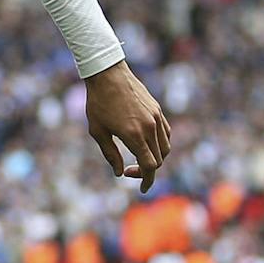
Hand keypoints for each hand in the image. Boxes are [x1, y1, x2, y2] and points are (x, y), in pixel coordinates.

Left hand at [85, 60, 171, 193]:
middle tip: (130, 171)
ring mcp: (156, 118)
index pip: (150, 166)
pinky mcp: (157, 110)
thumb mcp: (97, 131)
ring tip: (139, 159)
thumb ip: (110, 154)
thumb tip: (119, 173)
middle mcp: (149, 128)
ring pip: (166, 147)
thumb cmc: (98, 103)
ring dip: (156, 158)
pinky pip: (166, 133)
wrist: (107, 74)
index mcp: (134, 135)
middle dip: (147, 171)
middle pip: (159, 160)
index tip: (142, 188)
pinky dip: (161, 144)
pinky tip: (147, 144)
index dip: (147, 180)